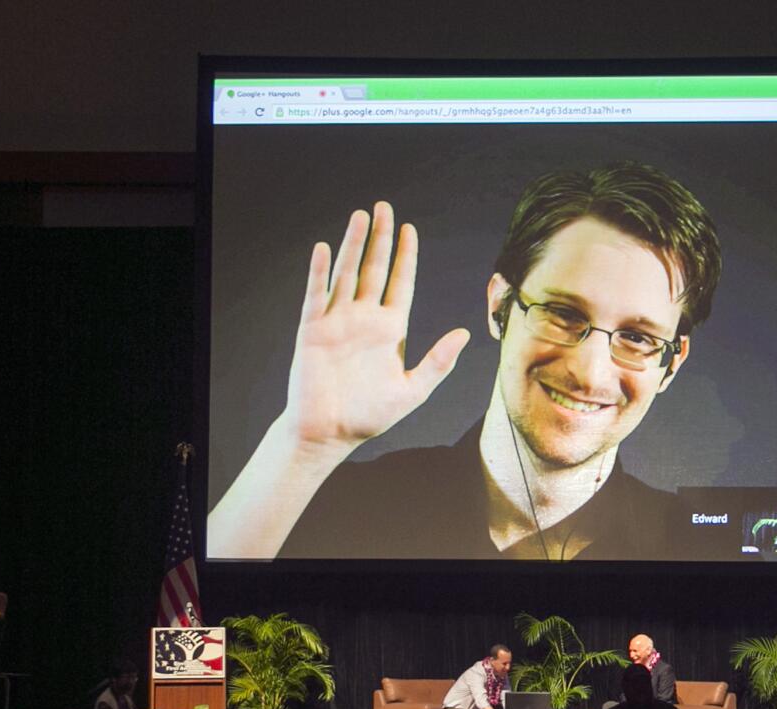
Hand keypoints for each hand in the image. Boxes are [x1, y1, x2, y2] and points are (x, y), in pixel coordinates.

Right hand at [285, 203, 469, 451]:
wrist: (328, 433)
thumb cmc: (369, 416)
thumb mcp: (412, 390)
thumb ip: (438, 362)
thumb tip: (463, 333)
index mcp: (390, 330)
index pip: (401, 283)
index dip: (406, 256)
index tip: (410, 230)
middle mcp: (364, 319)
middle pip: (375, 269)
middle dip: (381, 238)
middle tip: (384, 207)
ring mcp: (337, 321)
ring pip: (346, 274)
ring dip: (352, 245)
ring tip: (360, 216)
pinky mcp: (312, 330)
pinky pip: (316, 295)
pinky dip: (319, 272)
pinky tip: (323, 249)